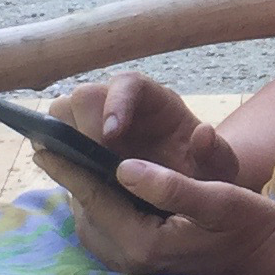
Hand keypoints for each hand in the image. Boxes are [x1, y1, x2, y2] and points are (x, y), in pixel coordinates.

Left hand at [29, 144, 274, 274]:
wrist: (274, 260)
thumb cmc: (252, 226)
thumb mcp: (217, 199)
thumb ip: (169, 186)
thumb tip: (124, 167)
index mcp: (143, 245)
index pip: (94, 198)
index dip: (68, 167)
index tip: (43, 142)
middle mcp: (132, 261)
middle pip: (86, 210)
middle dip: (69, 176)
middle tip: (48, 142)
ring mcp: (135, 265)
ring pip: (93, 220)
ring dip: (82, 190)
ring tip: (65, 156)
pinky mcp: (142, 262)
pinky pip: (107, 228)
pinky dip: (98, 203)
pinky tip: (98, 181)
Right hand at [57, 73, 240, 184]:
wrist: (189, 190)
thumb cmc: (205, 174)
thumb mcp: (220, 170)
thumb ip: (216, 154)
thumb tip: (203, 133)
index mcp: (155, 101)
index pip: (127, 83)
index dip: (116, 103)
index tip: (112, 135)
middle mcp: (121, 106)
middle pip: (84, 96)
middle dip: (83, 127)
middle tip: (95, 161)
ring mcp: (96, 125)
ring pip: (61, 115)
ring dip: (65, 141)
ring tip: (82, 172)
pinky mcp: (81, 146)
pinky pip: (54, 141)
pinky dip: (56, 156)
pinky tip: (72, 179)